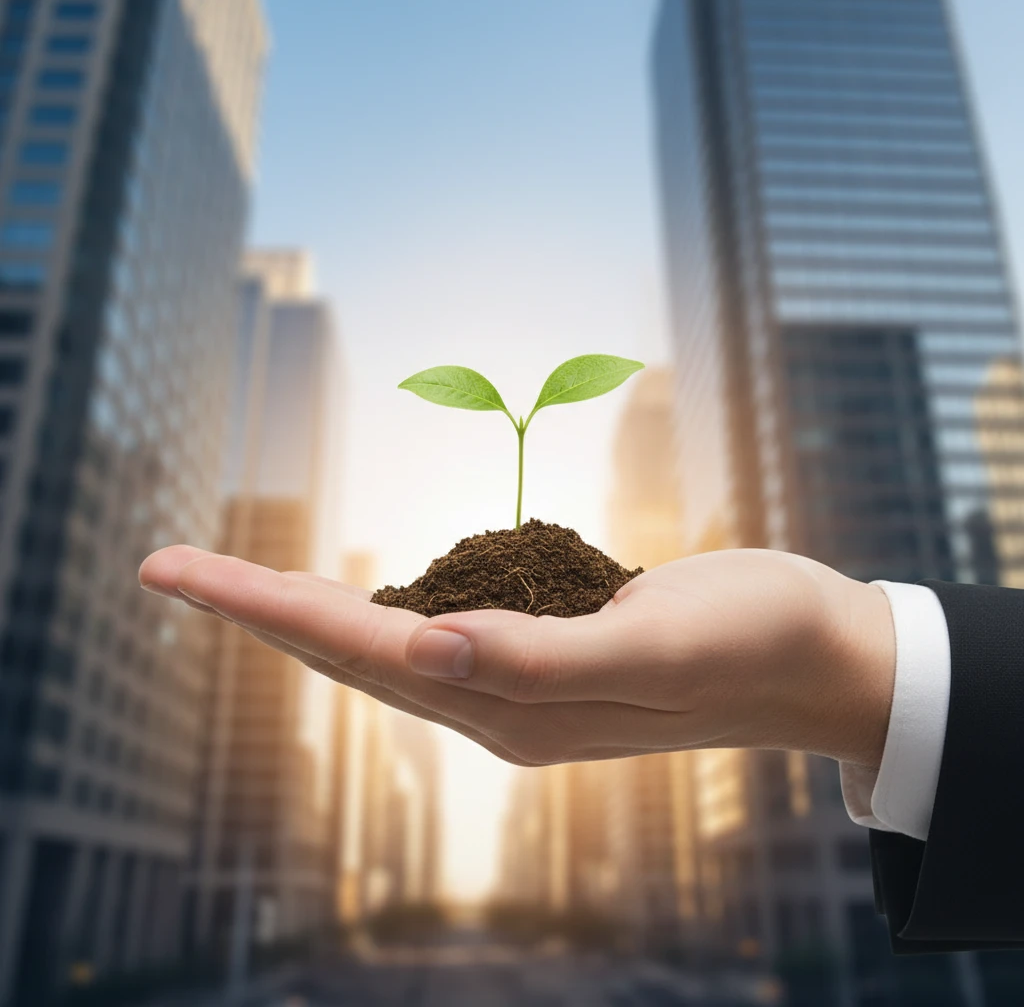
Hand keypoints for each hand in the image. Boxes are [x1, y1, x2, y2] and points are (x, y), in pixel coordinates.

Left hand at [139, 545, 895, 768]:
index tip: (172, 570)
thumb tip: (424, 648)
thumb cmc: (751, 640)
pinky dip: (376, 609)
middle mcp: (502, 700)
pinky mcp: (548, 646)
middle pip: (348, 653)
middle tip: (166, 568)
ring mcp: (522, 678)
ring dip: (304, 613)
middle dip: (254, 611)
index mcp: (516, 705)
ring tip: (233, 584)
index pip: (360, 651)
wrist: (814, 653)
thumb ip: (542, 658)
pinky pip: (438, 629)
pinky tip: (352, 597)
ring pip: (384, 646)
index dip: (263, 607)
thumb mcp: (655, 646)